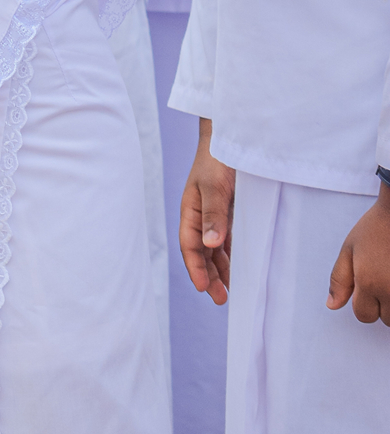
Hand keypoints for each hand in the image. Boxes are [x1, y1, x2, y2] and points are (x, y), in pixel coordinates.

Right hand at [179, 119, 233, 303]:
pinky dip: (234, 254)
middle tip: (222, 299)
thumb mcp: (214, 186)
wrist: (233, 134)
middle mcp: (202, 214)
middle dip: (209, 275)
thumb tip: (210, 244)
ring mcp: (217, 213)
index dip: (195, 267)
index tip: (204, 289)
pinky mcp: (233, 210)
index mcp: (191, 209)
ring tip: (233, 290)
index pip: (190, 244)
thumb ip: (213, 215)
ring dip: (222, 268)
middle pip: (202, 251)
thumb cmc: (218, 156)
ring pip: (216, 247)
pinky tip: (244, 266)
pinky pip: (231, 238)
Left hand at [328, 185, 389, 324]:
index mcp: (370, 283)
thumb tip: (332, 305)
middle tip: (385, 277)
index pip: (364, 315)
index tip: (370, 284)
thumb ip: (339, 279)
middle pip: (386, 319)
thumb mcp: (350, 248)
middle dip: (384, 304)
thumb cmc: (378, 225)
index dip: (364, 302)